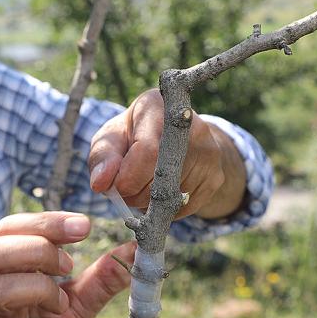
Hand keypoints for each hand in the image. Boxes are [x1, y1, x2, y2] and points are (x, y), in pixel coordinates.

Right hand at [0, 211, 135, 317]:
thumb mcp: (79, 303)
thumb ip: (102, 277)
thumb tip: (136, 248)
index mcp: (5, 271)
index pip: (7, 229)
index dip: (44, 221)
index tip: (84, 226)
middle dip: (37, 250)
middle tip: (69, 266)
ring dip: (38, 290)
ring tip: (62, 305)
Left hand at [88, 89, 245, 218]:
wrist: (174, 136)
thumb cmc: (133, 135)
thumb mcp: (111, 138)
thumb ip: (102, 158)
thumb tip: (101, 183)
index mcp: (160, 108)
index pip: (148, 151)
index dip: (129, 178)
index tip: (117, 188)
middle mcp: (192, 127)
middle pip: (160, 178)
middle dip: (135, 193)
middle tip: (128, 187)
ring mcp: (209, 152)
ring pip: (172, 197)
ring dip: (150, 203)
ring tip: (145, 185)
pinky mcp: (216, 176)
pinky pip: (184, 207)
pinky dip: (166, 209)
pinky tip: (162, 191)